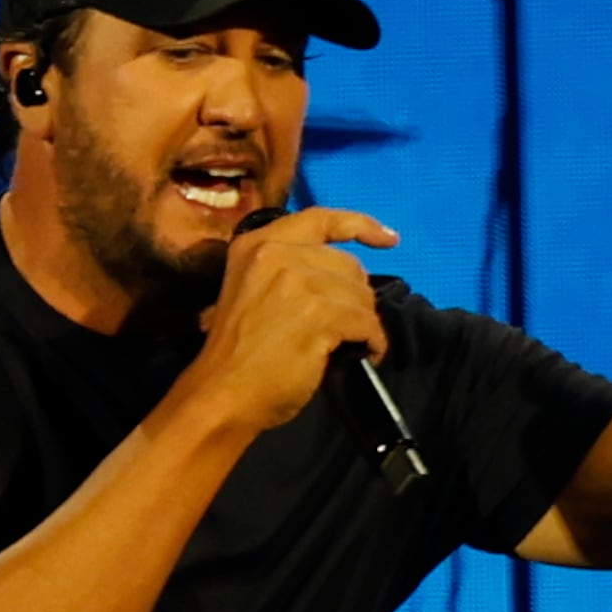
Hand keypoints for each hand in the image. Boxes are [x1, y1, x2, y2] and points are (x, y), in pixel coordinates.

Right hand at [177, 208, 395, 435]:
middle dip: (357, 295)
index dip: (361, 225)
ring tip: (353, 344)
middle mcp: (276, 253)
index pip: (320, 218)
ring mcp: (297, 281)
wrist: (222, 393)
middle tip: (349, 324)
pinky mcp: (317, 313)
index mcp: (257, 243)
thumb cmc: (238, 353)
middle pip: (347, 264)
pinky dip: (373, 341)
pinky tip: (366, 354)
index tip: (389, 238)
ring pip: (360, 294)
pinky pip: (366, 322)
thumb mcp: (254, 291)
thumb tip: (343, 281)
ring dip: (364, 322)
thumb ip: (290, 272)